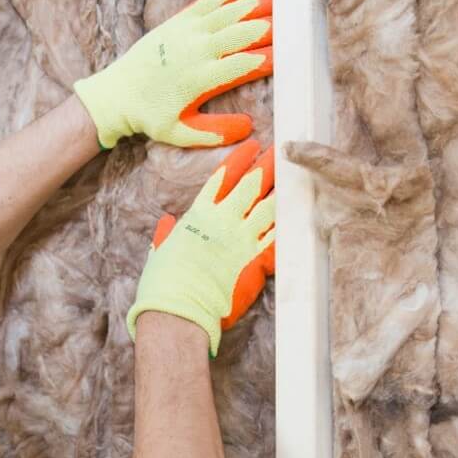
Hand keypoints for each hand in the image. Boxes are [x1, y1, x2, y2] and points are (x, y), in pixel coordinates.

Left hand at [74, 0, 273, 149]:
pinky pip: (211, 1)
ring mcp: (188, 31)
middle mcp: (197, 50)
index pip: (244, 65)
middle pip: (242, 33)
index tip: (289, 57)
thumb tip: (248, 127)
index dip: (269, 59)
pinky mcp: (180, 19)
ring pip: (230, 12)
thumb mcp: (181, 133)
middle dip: (270, 28)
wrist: (119, 93)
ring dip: (258, 6)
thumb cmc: (152, 116)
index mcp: (200, 79)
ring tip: (282, 3)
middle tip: (295, 26)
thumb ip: (215, 132)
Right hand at [127, 139, 275, 355]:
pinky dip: (286, 225)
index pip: (222, 178)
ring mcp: (242, 241)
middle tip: (281, 151)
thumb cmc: (164, 284)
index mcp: (198, 215)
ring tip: (293, 176)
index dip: (239, 160)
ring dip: (281, 190)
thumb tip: (166, 223)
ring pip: (269, 208)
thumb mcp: (160, 253)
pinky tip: (297, 214)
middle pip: (251, 185)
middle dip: (267, 165)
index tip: (252, 146)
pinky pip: (276, 239)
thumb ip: (165, 235)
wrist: (180, 310)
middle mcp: (223, 222)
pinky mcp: (255, 262)